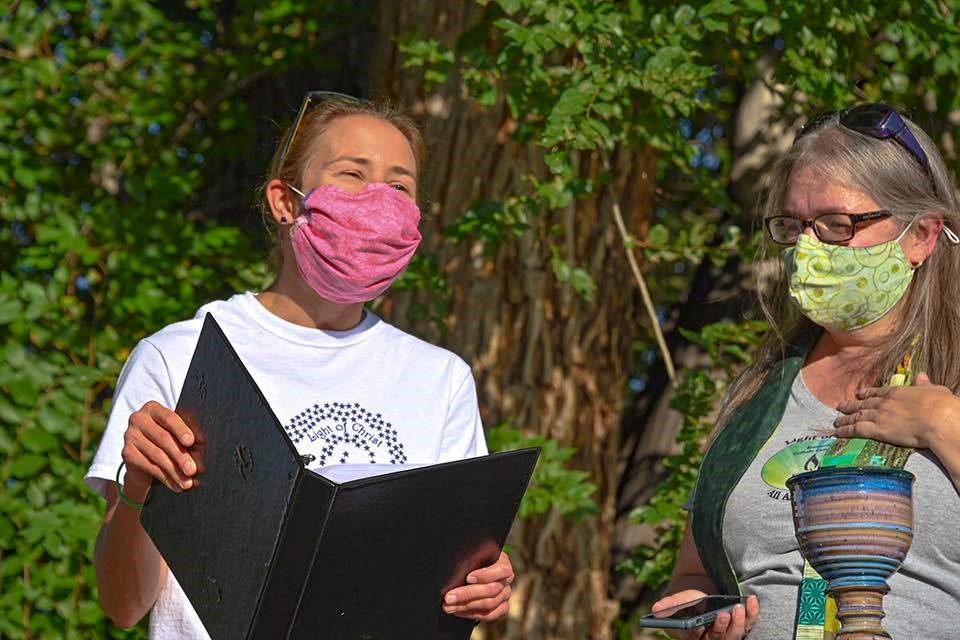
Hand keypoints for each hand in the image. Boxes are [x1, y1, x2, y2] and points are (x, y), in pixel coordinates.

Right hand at [121, 400, 196, 495]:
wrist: (146, 456)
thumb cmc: (170, 439)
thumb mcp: (178, 434)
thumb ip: (187, 436)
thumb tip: (202, 446)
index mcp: (154, 408)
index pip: (169, 417)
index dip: (181, 430)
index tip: (192, 442)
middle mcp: (138, 418)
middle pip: (163, 439)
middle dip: (181, 456)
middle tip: (193, 470)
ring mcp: (130, 435)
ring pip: (157, 455)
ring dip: (175, 471)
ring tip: (188, 482)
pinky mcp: (126, 453)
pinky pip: (149, 467)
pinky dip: (166, 478)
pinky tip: (177, 486)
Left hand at [442, 551, 512, 621]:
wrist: (475, 572)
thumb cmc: (473, 561)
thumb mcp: (474, 557)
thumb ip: (470, 560)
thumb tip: (457, 568)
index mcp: (503, 563)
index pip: (500, 570)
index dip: (485, 575)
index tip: (468, 578)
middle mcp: (506, 580)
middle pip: (492, 589)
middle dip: (468, 594)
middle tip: (449, 597)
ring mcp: (505, 595)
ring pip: (490, 604)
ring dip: (466, 606)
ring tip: (449, 606)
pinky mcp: (502, 608)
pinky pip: (490, 615)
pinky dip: (472, 614)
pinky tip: (459, 612)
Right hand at [651, 591, 758, 638]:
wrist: (704, 588)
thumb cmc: (691, 599)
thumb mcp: (680, 600)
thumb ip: (670, 605)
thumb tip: (656, 609)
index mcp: (695, 635)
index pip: (697, 638)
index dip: (701, 631)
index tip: (700, 624)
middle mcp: (714, 637)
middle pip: (719, 639)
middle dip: (721, 627)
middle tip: (723, 613)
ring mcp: (730, 631)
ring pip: (735, 634)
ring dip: (738, 622)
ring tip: (737, 607)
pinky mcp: (742, 623)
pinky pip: (749, 623)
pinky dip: (752, 612)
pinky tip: (751, 599)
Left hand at [834, 374, 959, 449]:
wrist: (939, 419)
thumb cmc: (942, 405)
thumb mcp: (935, 389)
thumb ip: (925, 384)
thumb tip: (922, 376)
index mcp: (898, 392)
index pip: (878, 392)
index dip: (867, 393)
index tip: (859, 394)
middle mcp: (885, 403)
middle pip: (864, 404)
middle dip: (852, 405)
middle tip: (841, 406)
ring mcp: (879, 415)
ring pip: (857, 416)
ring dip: (845, 418)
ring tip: (836, 421)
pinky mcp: (878, 429)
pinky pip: (857, 429)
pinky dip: (846, 430)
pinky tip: (838, 432)